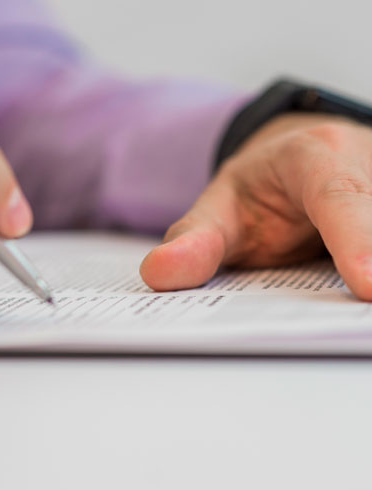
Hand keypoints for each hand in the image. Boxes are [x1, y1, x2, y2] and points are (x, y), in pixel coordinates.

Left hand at [140, 112, 371, 299]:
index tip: (369, 285)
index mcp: (315, 156)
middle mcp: (362, 164)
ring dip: (362, 278)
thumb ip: (194, 240)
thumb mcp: (219, 207)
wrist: (290, 168)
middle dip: (366, 264)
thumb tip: (159, 272)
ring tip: (352, 312)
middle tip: (355, 310)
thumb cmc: (259, 187)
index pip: (338, 196)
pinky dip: (363, 271)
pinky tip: (352, 302)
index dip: (356, 240)